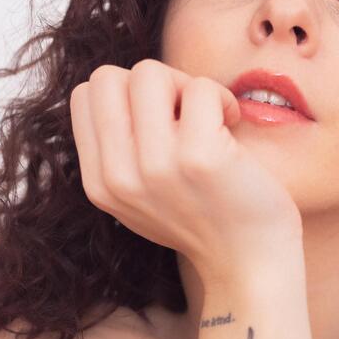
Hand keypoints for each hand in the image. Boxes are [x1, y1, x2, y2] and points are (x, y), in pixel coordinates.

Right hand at [71, 59, 302, 288]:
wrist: (251, 265)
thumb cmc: (208, 219)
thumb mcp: (143, 196)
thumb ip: (121, 150)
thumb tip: (121, 85)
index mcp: (100, 184)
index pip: (87, 96)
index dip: (127, 95)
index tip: (162, 123)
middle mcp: (119, 177)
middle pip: (108, 78)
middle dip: (152, 83)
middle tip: (186, 113)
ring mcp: (156, 166)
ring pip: (149, 73)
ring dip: (186, 86)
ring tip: (210, 119)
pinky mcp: (199, 158)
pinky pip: (199, 88)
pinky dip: (221, 98)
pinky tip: (232, 125)